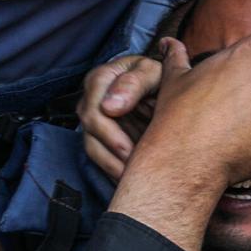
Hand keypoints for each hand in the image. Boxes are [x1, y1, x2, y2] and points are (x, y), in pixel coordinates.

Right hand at [78, 53, 162, 179]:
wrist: (160, 85)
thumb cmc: (156, 76)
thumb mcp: (152, 72)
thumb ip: (134, 83)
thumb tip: (109, 107)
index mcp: (100, 80)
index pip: (94, 111)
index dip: (109, 134)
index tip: (128, 151)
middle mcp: (91, 100)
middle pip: (91, 133)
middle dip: (112, 154)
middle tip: (134, 169)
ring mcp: (93, 119)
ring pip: (93, 149)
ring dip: (112, 166)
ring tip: (132, 177)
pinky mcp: (100, 136)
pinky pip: (101, 157)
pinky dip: (115, 169)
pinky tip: (129, 178)